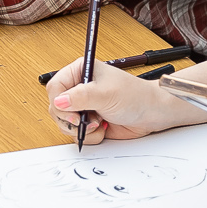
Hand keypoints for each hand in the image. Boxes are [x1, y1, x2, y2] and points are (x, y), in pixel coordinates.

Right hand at [46, 61, 206, 144]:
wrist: (151, 114)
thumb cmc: (134, 96)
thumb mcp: (105, 94)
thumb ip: (80, 97)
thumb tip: (58, 102)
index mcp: (81, 71)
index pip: (55, 87)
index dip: (59, 102)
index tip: (73, 113)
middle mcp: (79, 88)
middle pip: (56, 108)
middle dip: (70, 119)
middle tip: (88, 120)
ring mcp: (83, 106)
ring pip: (64, 123)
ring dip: (81, 128)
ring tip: (98, 123)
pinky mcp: (88, 122)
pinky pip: (77, 134)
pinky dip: (88, 135)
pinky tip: (103, 128)